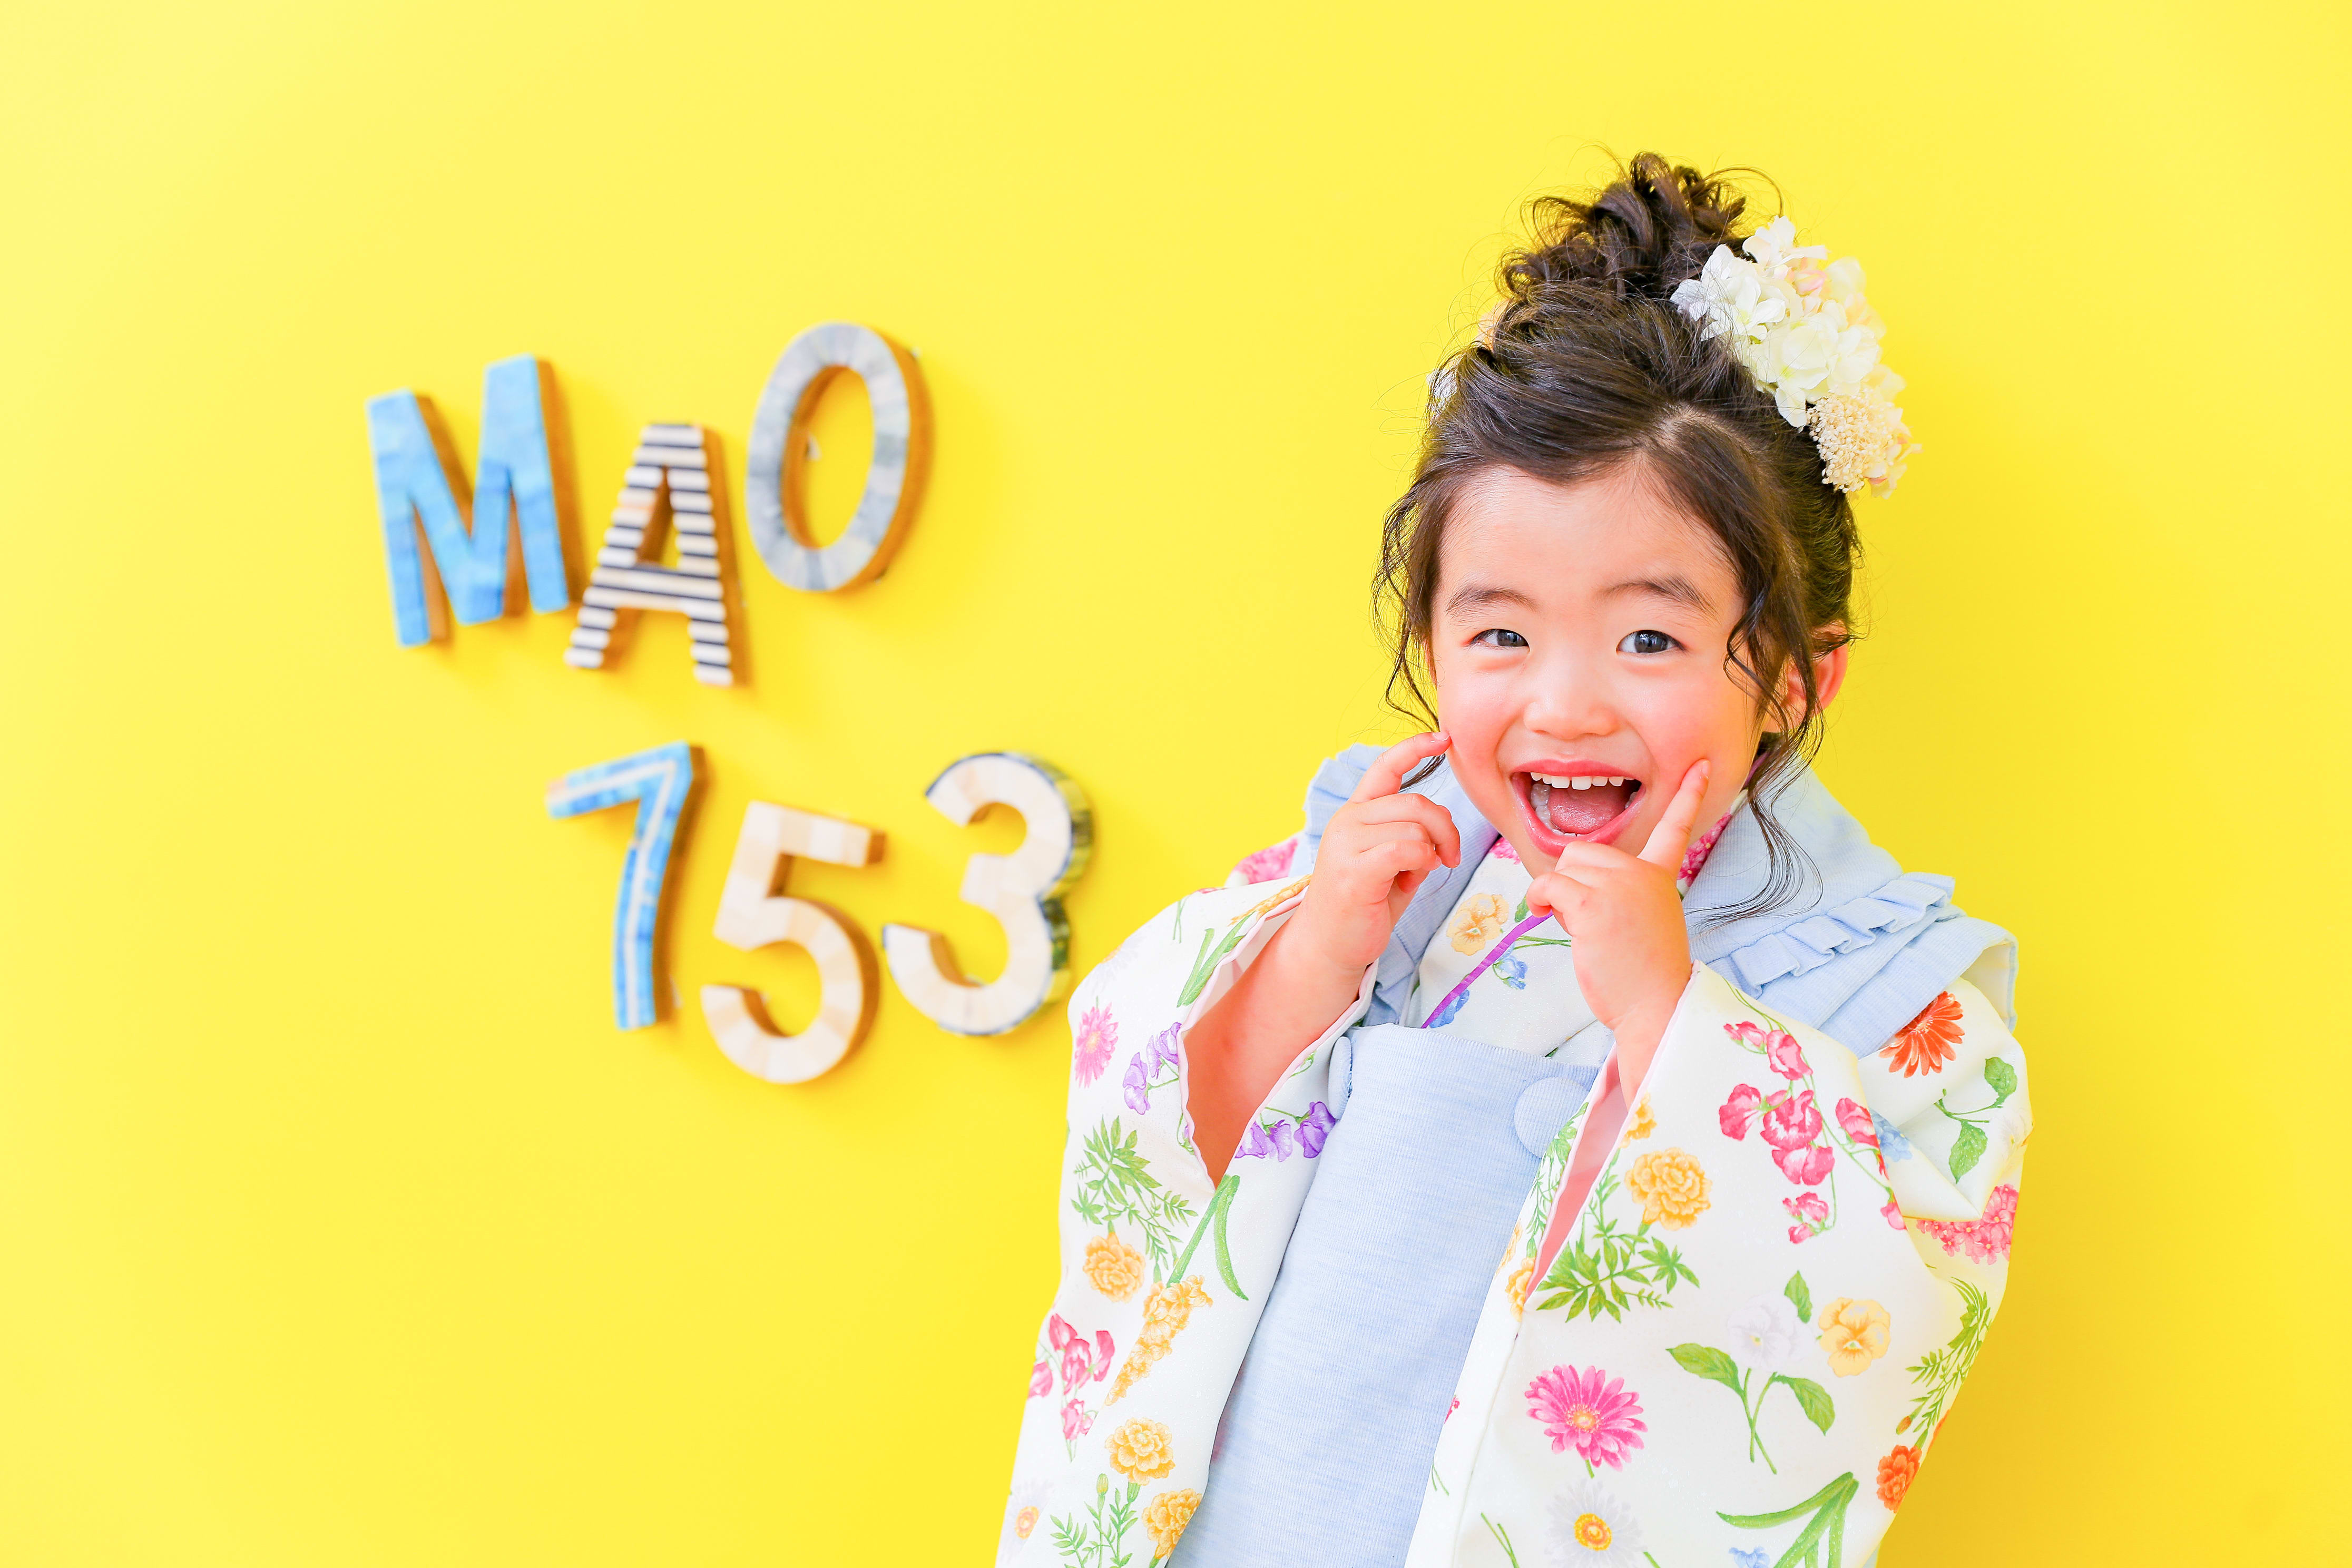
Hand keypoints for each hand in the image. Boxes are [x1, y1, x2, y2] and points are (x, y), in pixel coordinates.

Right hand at [1283, 731, 1461, 984]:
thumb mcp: (1392, 864)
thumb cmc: (1363, 906)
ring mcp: (1346, 843)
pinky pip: (1407, 849)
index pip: (1385, 768)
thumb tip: (1439, 830)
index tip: (1444, 738)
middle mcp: (1347, 820)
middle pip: (1416, 803)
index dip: (1415, 748)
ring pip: (1415, 827)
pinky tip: (1413, 879)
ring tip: (1418, 875)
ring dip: (1432, 852)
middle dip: (1445, 829)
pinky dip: (1422, 862)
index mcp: (1356, 813)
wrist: (1329, 946)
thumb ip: (1411, 839)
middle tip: (1449, 857)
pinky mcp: (1354, 869)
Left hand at [1524, 760, 1709, 1098]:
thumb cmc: (1644, 974)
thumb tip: (1571, 885)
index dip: (1690, 795)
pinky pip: (1548, 883)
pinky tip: (1546, 917)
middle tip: (1592, 921)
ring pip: (1564, 867)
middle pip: (1584, 850)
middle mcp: (1642, 874)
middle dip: (1575, 881)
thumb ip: (1620, 893)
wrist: (1656, 1006)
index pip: (1675, 828)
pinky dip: (1539, 899)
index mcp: (1660, 877)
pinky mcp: (1592, 904)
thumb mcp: (1642, 921)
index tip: (1700, 765)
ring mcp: (1619, 887)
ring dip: (1558, 896)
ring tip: (1584, 930)